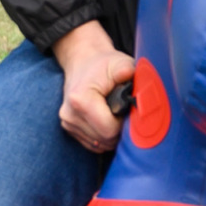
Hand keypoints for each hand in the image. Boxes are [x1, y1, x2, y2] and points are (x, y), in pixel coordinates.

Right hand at [52, 21, 135, 152]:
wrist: (83, 61)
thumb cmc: (104, 64)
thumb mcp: (119, 63)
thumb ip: (128, 72)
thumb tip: (138, 84)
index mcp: (81, 100)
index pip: (109, 130)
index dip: (124, 123)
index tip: (127, 108)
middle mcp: (70, 114)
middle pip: (105, 139)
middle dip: (120, 129)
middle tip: (123, 111)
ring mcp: (67, 122)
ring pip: (100, 144)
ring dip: (112, 133)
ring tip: (114, 113)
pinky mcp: (68, 128)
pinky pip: (93, 144)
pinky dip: (104, 136)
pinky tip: (107, 119)